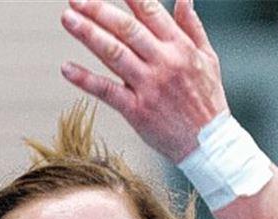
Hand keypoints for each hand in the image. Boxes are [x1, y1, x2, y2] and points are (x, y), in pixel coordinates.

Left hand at [60, 0, 228, 160]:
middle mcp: (164, 63)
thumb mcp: (208, 59)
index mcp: (181, 48)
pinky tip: (66, 68)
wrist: (210, 146)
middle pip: (127, 29)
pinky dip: (85, 79)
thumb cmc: (208, 100)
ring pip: (114, 54)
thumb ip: (193, 27)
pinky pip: (107, 91)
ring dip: (88, 35)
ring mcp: (150, 87)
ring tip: (68, 19)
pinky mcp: (138, 111)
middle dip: (99, 10)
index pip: (151, 12)